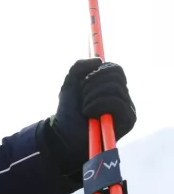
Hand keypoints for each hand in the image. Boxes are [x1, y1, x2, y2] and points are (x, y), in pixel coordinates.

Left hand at [41, 58, 136, 176]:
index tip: (84, 80)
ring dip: (92, 96)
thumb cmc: (68, 110)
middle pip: (115, 75)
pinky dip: (97, 106)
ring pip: (114, 88)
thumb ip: (78, 67)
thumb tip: (99, 60)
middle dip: (92, 83)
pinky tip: (89, 114)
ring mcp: (127, 107)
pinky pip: (116, 103)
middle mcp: (122, 95)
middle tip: (82, 97)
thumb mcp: (69, 84)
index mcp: (111, 86)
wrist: (64, 133)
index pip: (115, 68)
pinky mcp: (128, 120)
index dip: (98, 71)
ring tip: (85, 108)